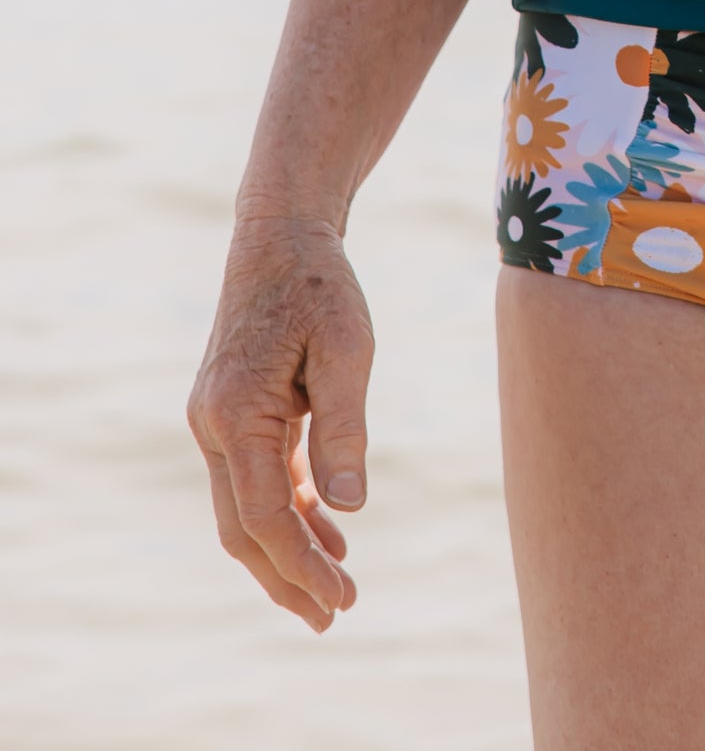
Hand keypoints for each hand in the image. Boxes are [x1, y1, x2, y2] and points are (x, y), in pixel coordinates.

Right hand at [187, 212, 375, 630]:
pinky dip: (290, 507)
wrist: (282, 231)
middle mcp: (213, 424)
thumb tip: (348, 506)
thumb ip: (344, 426)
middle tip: (336, 615)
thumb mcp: (346, 347)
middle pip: (245, 528)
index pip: (264, 515)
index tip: (340, 598)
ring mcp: (217, 420)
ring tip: (338, 584)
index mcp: (234, 413)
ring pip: (247, 508)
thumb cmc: (319, 282)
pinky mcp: (233, 412)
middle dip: (287, 577)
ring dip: (289, 548)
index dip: (301, 564)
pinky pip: (257, 477)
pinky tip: (329, 526)